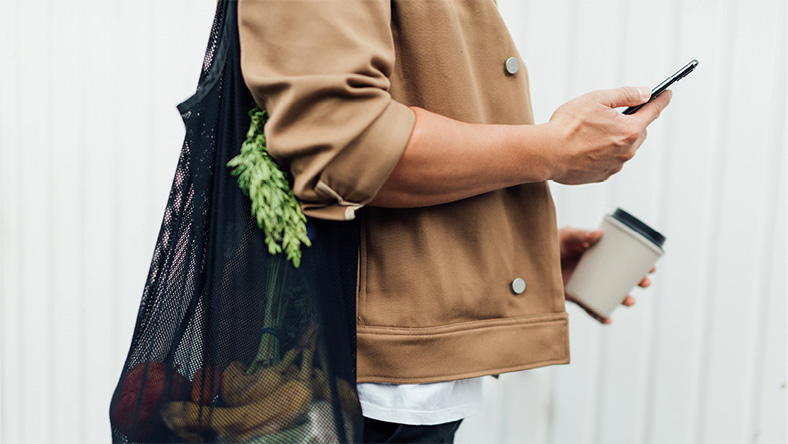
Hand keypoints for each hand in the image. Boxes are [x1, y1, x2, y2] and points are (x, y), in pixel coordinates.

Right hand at [547, 86, 671, 184]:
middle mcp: (627, 151)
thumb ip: (625, 94)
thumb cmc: (567, 128)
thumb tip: (644, 93)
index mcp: (629, 130)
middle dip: (631, 121)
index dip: (661, 100)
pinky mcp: (602, 175)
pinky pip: (610, 161)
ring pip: (624, 147)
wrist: (546, 154)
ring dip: (616, 138)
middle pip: (639, 131)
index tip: (666, 95)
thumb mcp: (597, 99)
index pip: (653, 111)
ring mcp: (615, 166)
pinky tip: (587, 146)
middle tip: (613, 114)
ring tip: (592, 132)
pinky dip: (604, 152)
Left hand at [559, 227, 654, 323]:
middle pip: (623, 279)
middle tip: (644, 283)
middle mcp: (596, 271)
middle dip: (638, 283)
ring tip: (629, 300)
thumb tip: (599, 233)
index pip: (625, 259)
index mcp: (599, 254)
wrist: (530, 262)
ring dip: (624, 300)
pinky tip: (607, 319)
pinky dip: (600, 315)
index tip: (652, 267)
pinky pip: (591, 308)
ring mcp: (588, 284)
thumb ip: (580, 234)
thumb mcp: (566, 236)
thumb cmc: (550, 243)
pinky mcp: (577, 296)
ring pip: (611, 295)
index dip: (640, 264)